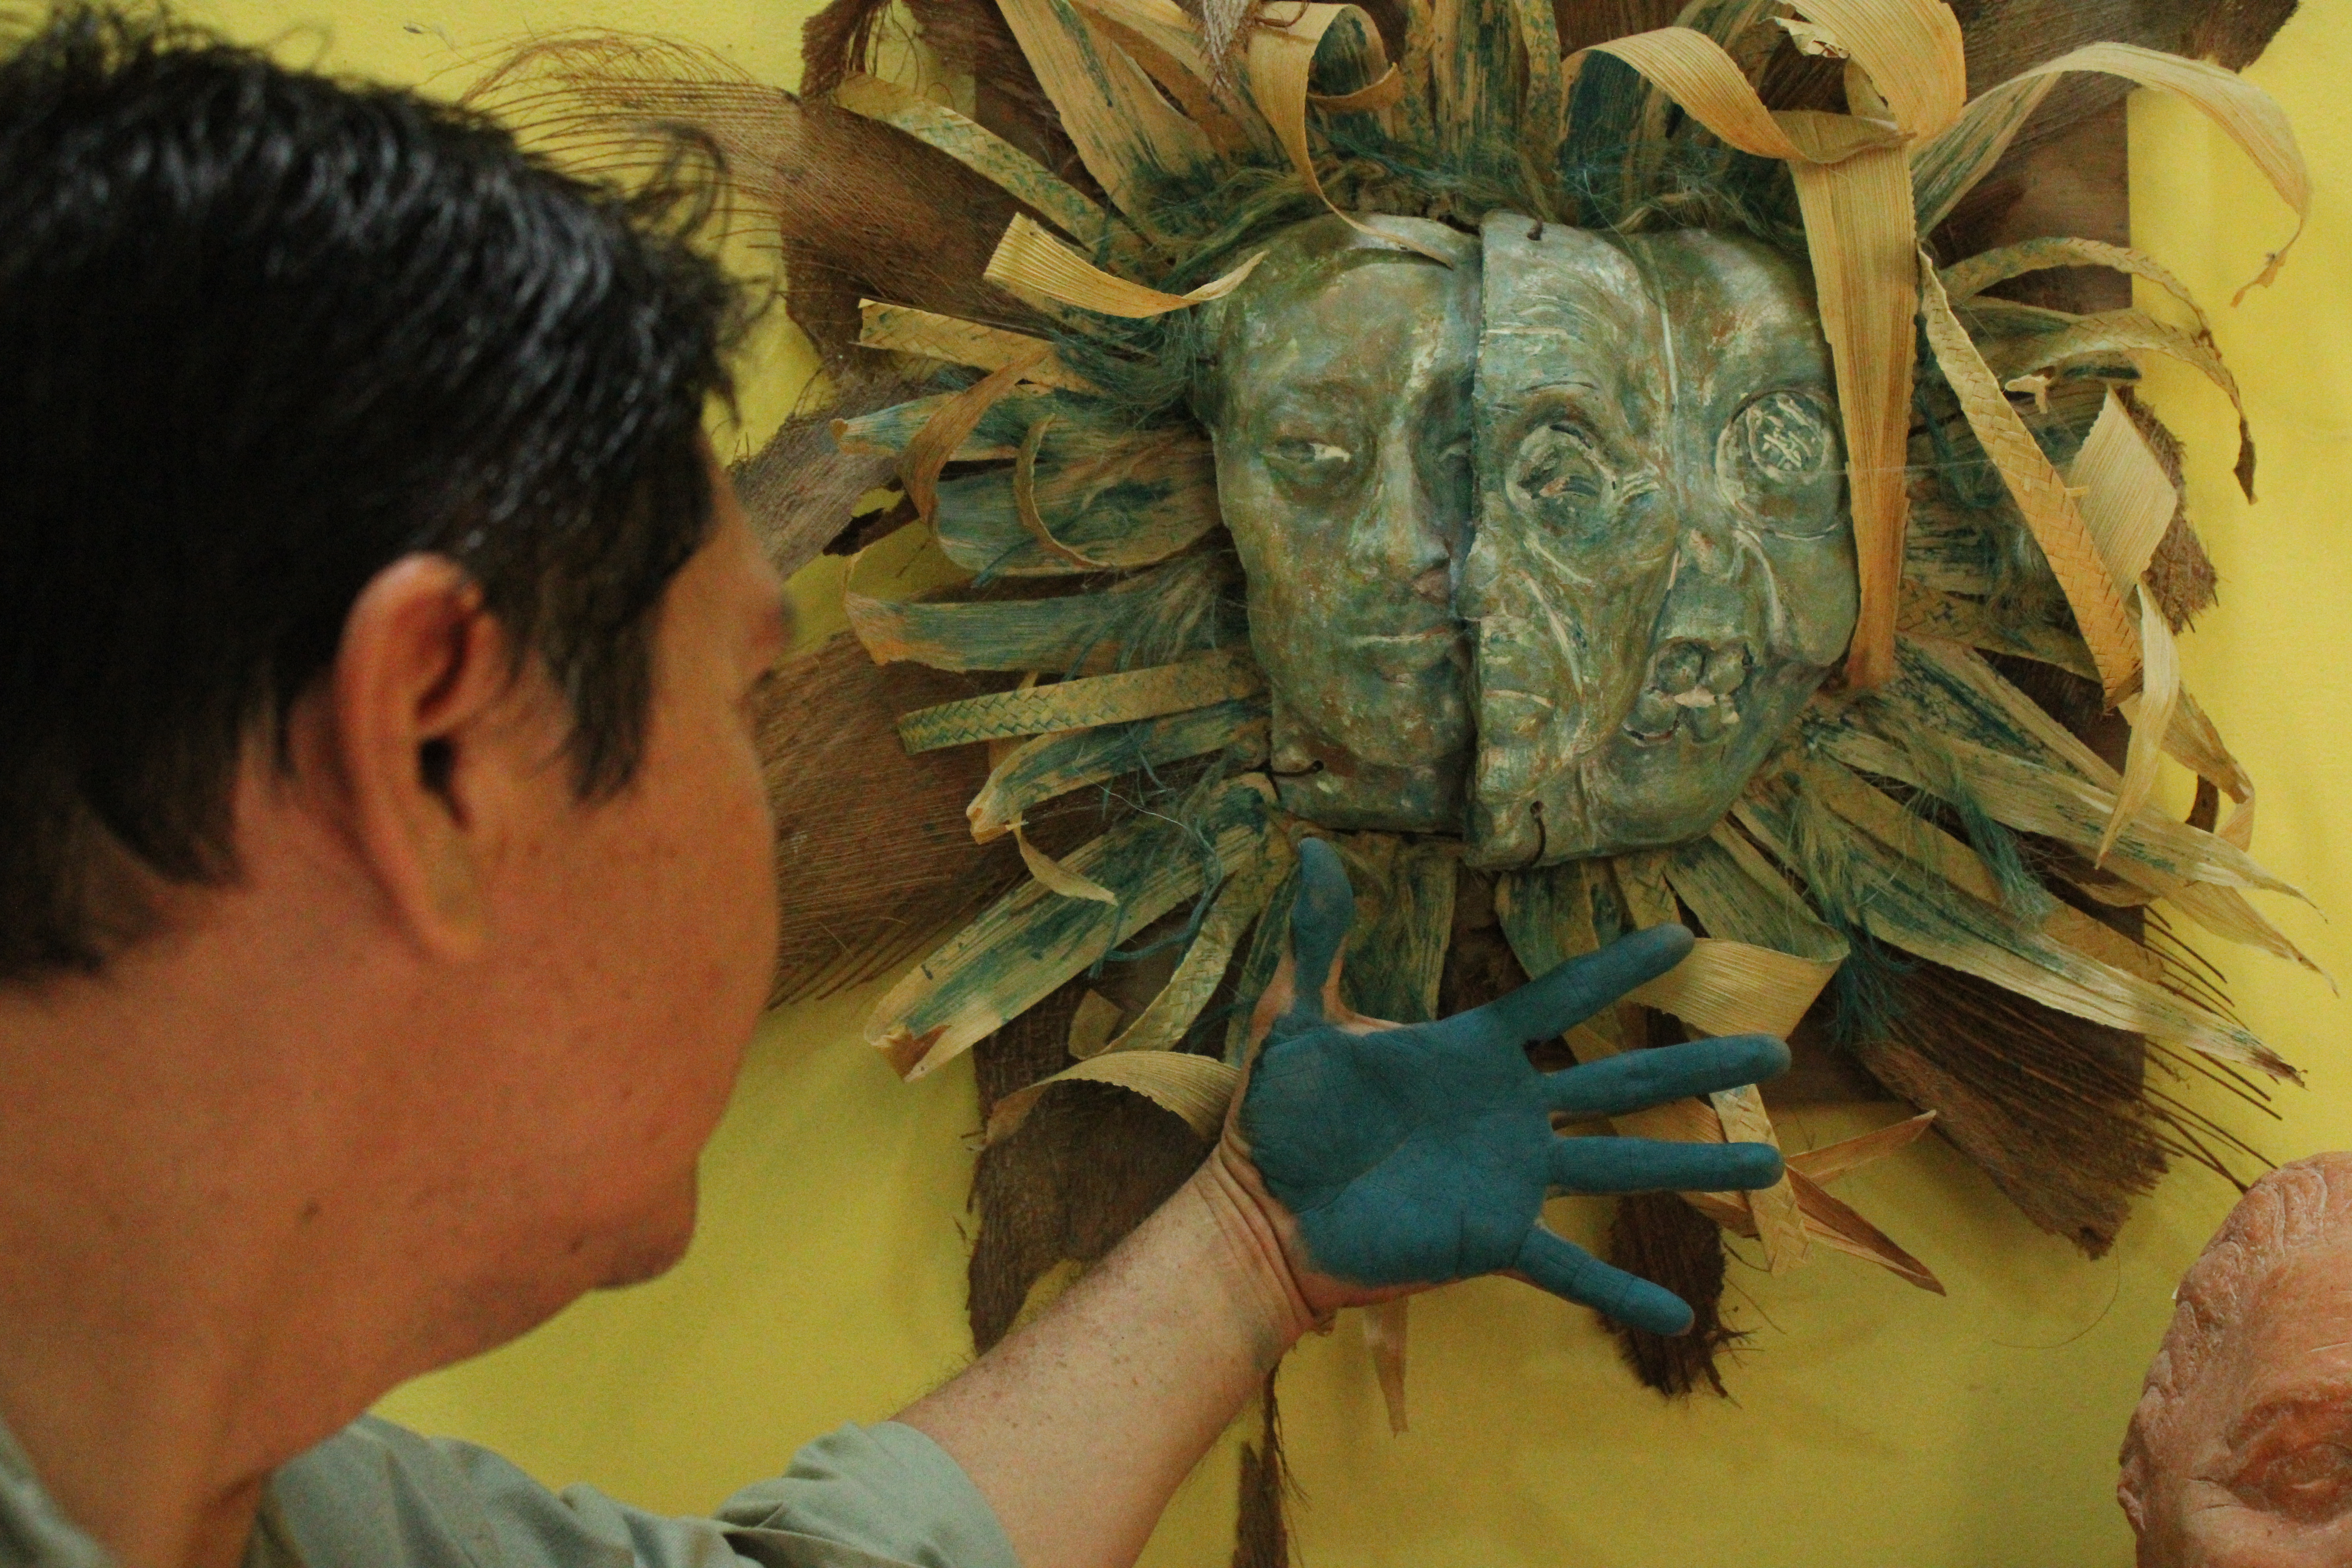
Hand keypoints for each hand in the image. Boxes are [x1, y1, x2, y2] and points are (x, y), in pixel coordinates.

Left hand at [1222, 838, 1788, 1336]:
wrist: (1259, 1212)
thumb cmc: (1278, 1117)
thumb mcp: (1296, 1019)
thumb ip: (1316, 940)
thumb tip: (1308, 849)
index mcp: (1469, 1052)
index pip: (1558, 997)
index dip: (1618, 968)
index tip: (1680, 936)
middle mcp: (1508, 1110)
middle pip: (1622, 1076)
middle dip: (1696, 1061)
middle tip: (1771, 1047)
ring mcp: (1510, 1177)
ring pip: (1621, 1161)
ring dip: (1695, 1162)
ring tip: (1768, 1157)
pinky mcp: (1492, 1238)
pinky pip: (1567, 1266)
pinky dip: (1619, 1288)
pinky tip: (1677, 1313)